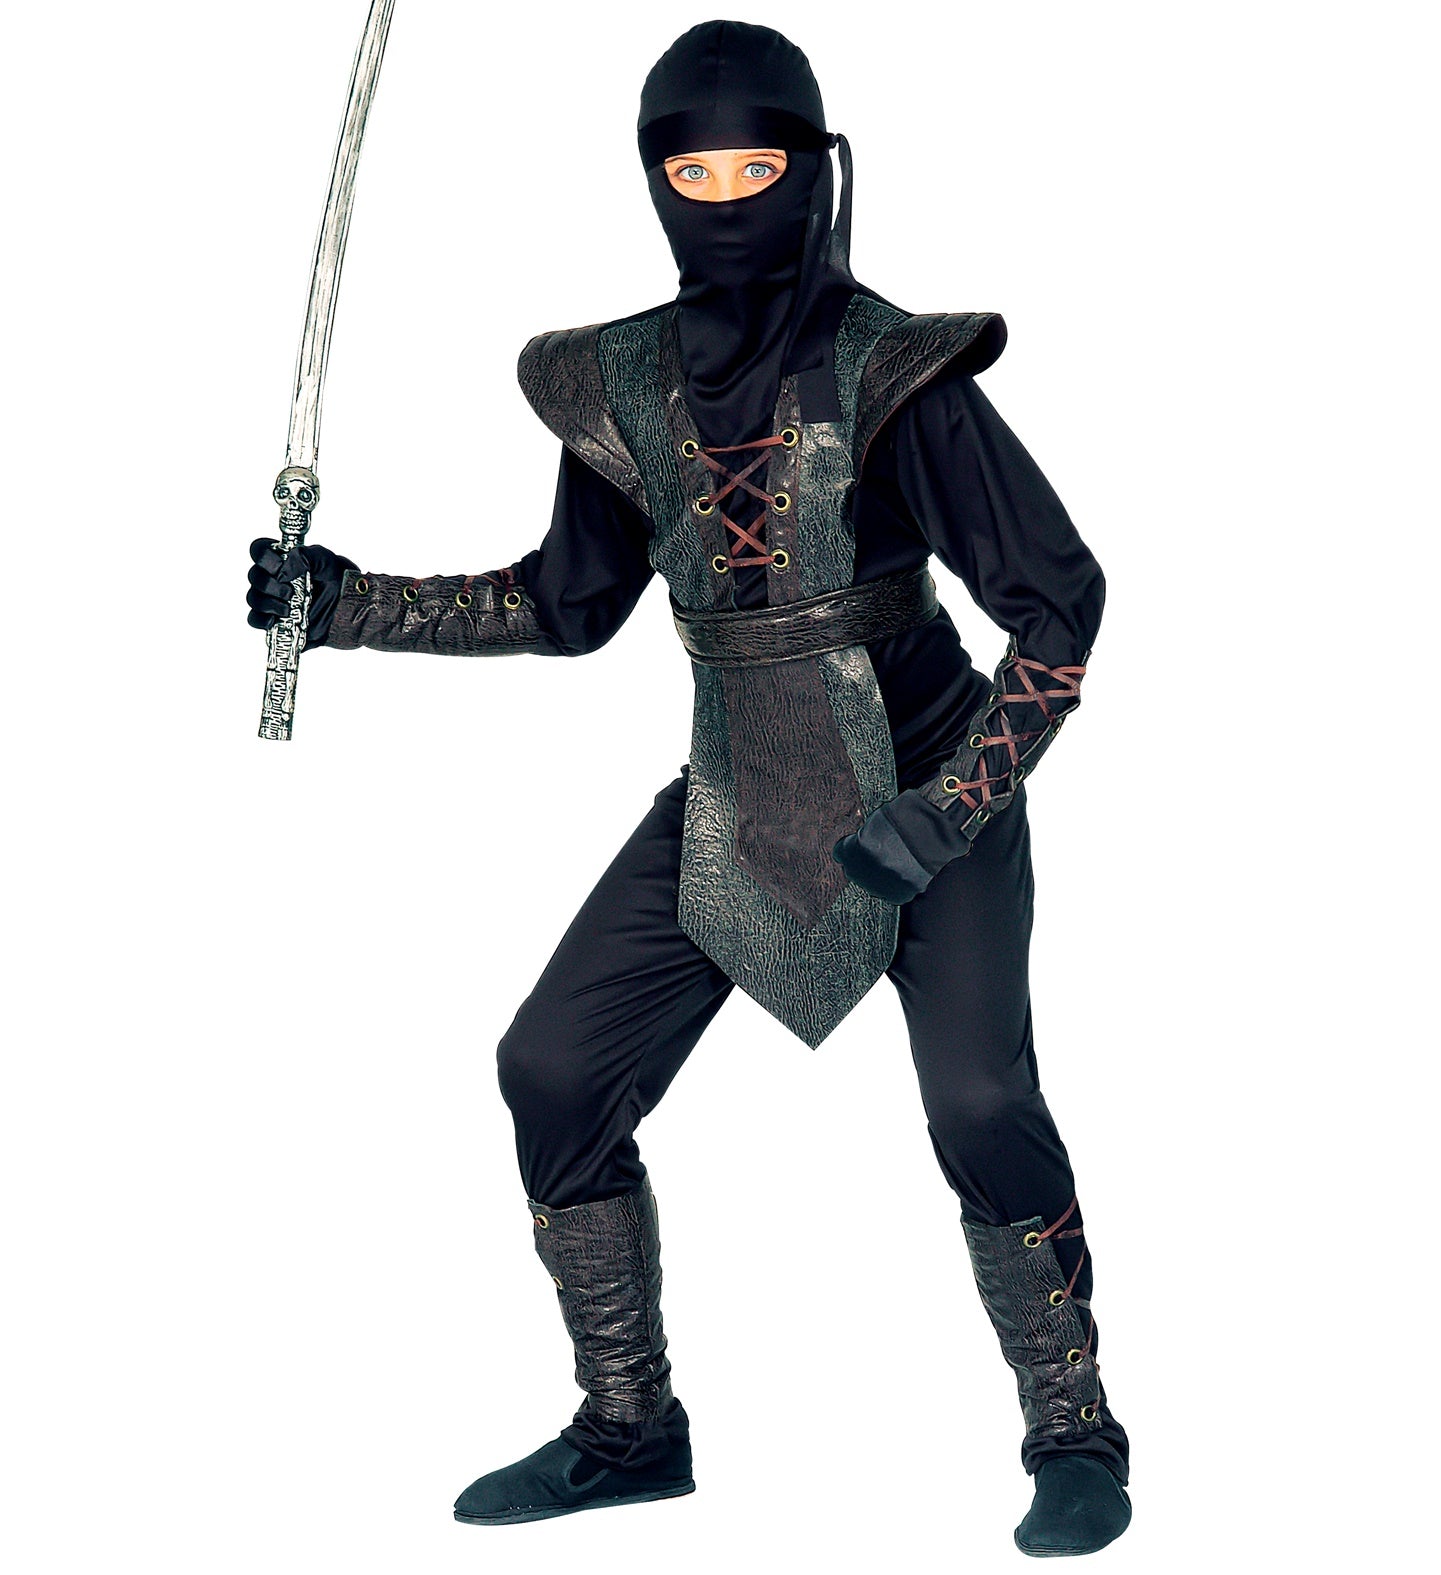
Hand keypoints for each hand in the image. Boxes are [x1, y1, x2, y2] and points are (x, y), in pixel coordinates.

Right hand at [247, 539, 356, 646]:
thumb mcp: (325, 560)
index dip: (264, 558)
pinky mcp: (274, 619)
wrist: (348, 607)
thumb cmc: (336, 579)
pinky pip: (254, 619)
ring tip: (289, 608)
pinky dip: (262, 620)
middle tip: (291, 592)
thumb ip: (303, 556)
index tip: (281, 566)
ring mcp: (272, 599)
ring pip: (253, 598)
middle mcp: (273, 578)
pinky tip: (276, 620)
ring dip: (269, 602)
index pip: (258, 550)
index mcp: (282, 559)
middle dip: (270, 584)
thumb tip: (283, 571)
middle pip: (254, 576)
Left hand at [832, 789, 973, 904]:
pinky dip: (899, 884)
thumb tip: (858, 845)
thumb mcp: (874, 822)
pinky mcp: (898, 895)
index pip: (841, 854)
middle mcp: (861, 871)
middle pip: (855, 871)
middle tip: (883, 853)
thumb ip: (862, 838)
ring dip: (881, 875)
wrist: (931, 830)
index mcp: (851, 851)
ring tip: (898, 861)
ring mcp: (879, 885)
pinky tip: (907, 870)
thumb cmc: (904, 820)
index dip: (852, 848)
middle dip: (865, 863)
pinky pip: (893, 893)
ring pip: (873, 884)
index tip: (859, 846)